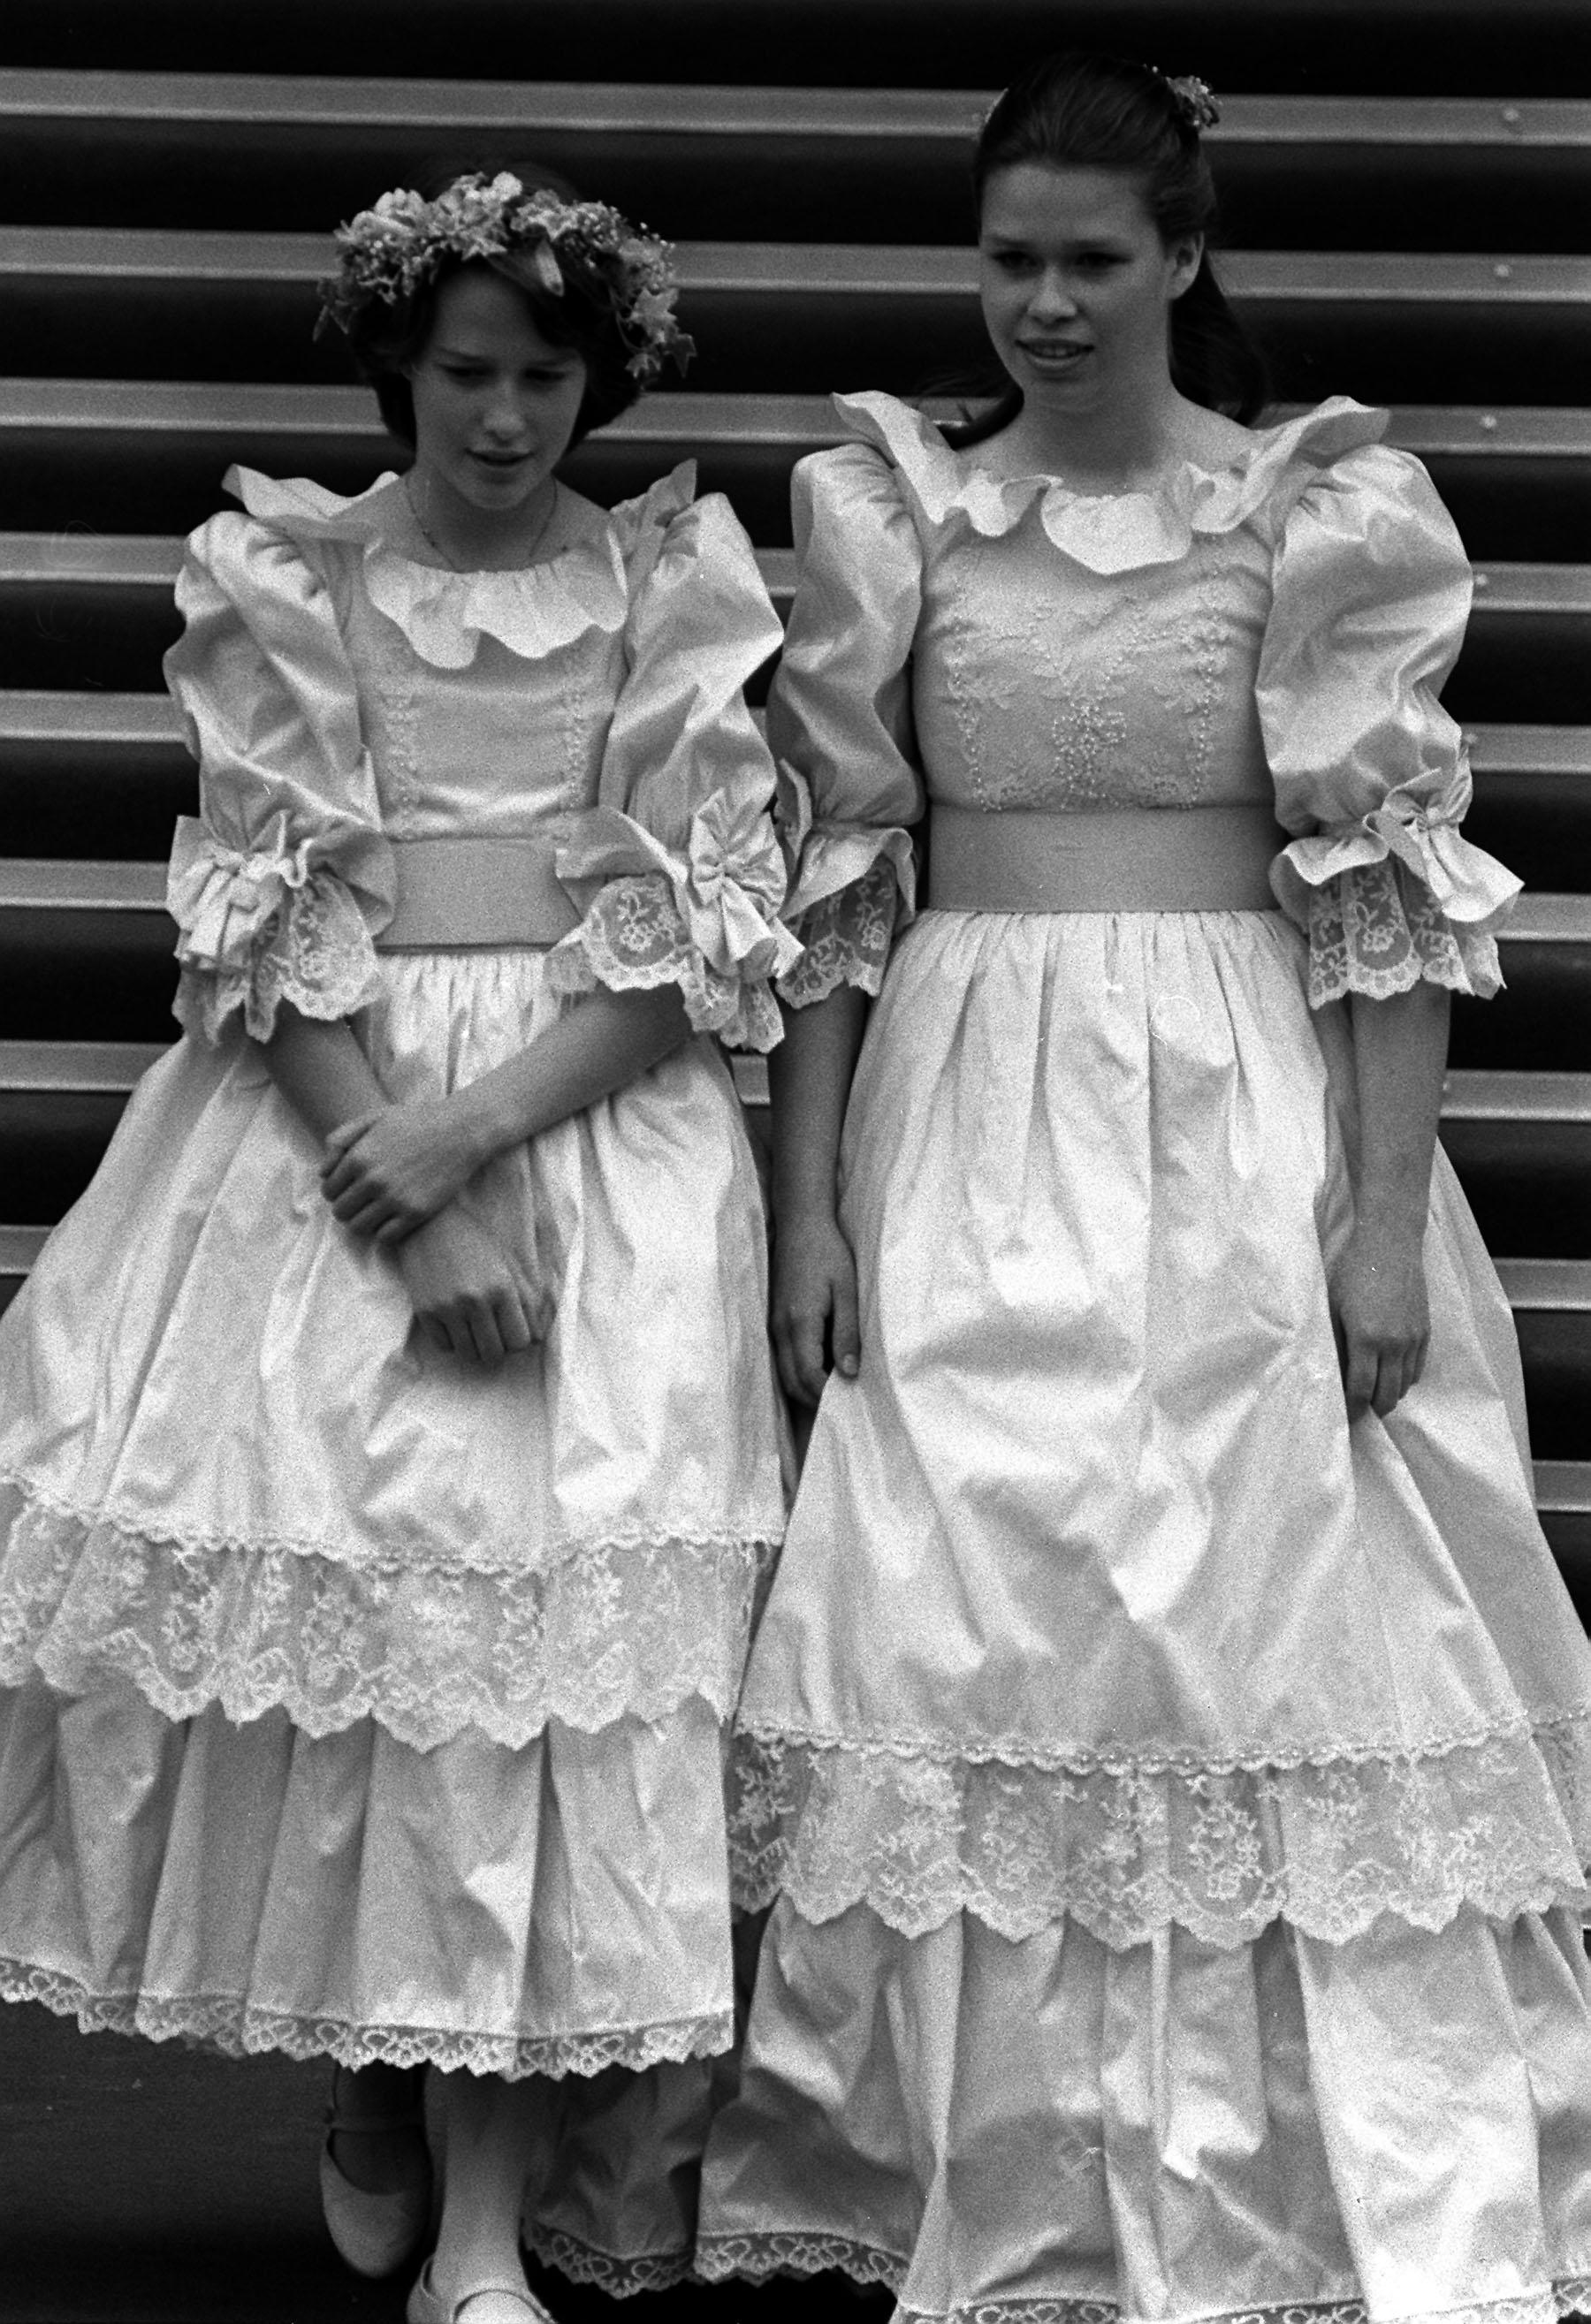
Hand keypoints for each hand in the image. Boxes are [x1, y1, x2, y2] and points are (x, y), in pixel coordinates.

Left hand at [322, 1096, 483, 1241]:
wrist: (460, 1131)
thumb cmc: (415, 1121)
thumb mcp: (373, 1118)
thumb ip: (341, 1138)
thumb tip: (323, 1172)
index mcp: (359, 1157)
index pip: (329, 1191)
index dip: (335, 1191)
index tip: (348, 1189)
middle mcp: (373, 1180)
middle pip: (341, 1212)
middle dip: (347, 1207)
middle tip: (361, 1201)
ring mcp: (395, 1199)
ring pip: (359, 1228)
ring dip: (363, 1221)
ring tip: (375, 1210)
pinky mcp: (416, 1213)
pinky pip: (385, 1237)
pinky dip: (384, 1231)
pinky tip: (392, 1217)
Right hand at [393, 1206, 541, 1365]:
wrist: (431, 1224)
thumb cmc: (476, 1242)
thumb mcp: (508, 1265)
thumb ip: (526, 1300)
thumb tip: (538, 1338)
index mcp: (503, 1288)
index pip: (520, 1341)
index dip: (518, 1340)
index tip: (512, 1332)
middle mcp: (476, 1300)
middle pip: (495, 1353)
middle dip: (498, 1349)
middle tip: (494, 1336)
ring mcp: (448, 1307)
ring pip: (470, 1354)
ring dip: (476, 1348)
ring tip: (475, 1332)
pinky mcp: (425, 1310)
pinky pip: (445, 1347)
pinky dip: (453, 1342)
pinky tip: (456, 1326)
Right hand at [772, 1207, 859, 1406]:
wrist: (800, 1225)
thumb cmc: (828, 1254)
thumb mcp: (847, 1291)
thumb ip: (847, 1333)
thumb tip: (849, 1373)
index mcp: (799, 1323)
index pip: (809, 1376)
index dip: (827, 1396)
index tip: (850, 1404)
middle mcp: (779, 1329)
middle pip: (792, 1383)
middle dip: (815, 1401)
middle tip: (843, 1407)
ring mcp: (772, 1326)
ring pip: (783, 1375)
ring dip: (805, 1389)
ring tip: (833, 1392)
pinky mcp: (772, 1321)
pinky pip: (781, 1360)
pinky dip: (798, 1373)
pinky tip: (819, 1369)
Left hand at [1328, 1220, 1429, 1420]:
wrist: (1390, 1244)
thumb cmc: (1353, 1271)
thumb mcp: (1333, 1306)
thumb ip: (1335, 1342)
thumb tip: (1330, 1372)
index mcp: (1366, 1338)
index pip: (1361, 1389)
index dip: (1353, 1409)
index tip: (1345, 1418)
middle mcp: (1394, 1343)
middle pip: (1387, 1395)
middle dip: (1373, 1409)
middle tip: (1360, 1412)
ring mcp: (1413, 1338)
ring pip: (1404, 1385)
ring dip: (1389, 1394)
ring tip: (1374, 1395)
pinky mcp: (1426, 1331)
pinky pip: (1418, 1368)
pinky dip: (1405, 1378)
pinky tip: (1392, 1375)